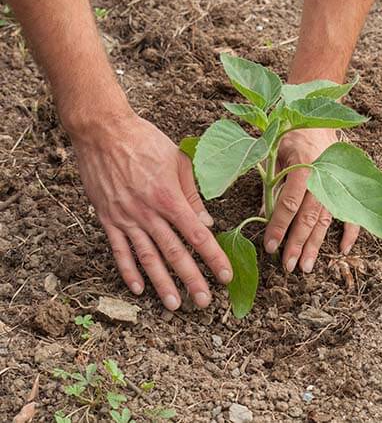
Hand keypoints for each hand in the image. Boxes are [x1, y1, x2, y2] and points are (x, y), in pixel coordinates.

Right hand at [71, 113, 232, 309]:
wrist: (103, 131)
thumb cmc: (146, 141)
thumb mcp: (179, 161)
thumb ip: (193, 193)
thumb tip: (206, 223)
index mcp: (170, 198)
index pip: (197, 236)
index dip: (213, 258)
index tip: (225, 276)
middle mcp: (148, 213)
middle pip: (175, 253)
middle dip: (191, 280)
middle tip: (204, 303)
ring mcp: (125, 218)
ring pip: (147, 258)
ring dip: (161, 284)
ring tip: (173, 305)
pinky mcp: (107, 218)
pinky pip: (119, 250)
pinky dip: (128, 271)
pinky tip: (138, 289)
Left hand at [264, 128, 359, 272]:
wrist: (321, 116)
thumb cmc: (293, 134)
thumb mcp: (276, 151)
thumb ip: (272, 182)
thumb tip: (263, 213)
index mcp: (304, 164)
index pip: (290, 202)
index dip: (279, 225)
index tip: (270, 246)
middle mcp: (323, 176)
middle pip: (310, 216)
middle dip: (298, 242)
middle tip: (289, 266)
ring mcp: (339, 182)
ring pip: (327, 218)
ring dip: (316, 244)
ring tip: (307, 266)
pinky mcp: (349, 186)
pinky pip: (352, 212)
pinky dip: (350, 232)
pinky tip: (342, 250)